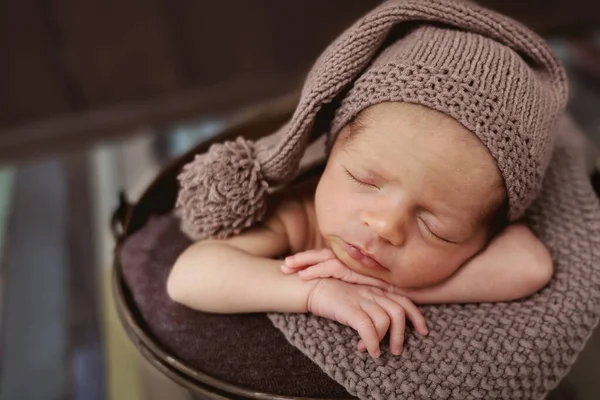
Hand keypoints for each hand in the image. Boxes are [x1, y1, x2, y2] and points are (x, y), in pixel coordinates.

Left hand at [281, 248, 393, 291]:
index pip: (329, 258)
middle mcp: (355, 259)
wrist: (421, 287)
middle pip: (323, 255)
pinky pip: (335, 267)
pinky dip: (317, 271)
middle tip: (283, 266)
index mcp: (356, 261)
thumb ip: (358, 288)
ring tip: (287, 268)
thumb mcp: (374, 288)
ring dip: (304, 263)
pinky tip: (303, 277)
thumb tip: (342, 298)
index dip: (310, 261)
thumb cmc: (399, 290)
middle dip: (302, 259)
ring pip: (325, 259)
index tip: (292, 265)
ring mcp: (358, 263)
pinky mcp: (361, 269)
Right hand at [307, 279, 427, 357]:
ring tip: (375, 350)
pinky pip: (368, 327)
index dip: (417, 316)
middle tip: (396, 350)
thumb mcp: (358, 297)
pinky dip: (372, 342)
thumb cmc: (333, 295)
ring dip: (383, 340)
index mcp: (376, 290)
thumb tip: (383, 328)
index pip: (404, 301)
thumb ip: (372, 306)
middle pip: (398, 312)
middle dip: (401, 334)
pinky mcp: (349, 308)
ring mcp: (361, 299)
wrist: (311, 285)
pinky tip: (368, 350)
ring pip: (385, 321)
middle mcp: (371, 293)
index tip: (423, 331)